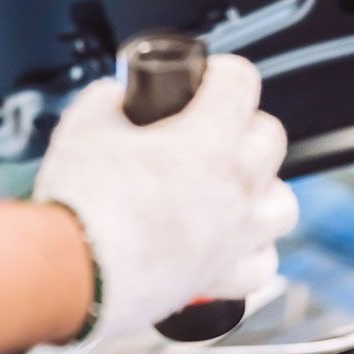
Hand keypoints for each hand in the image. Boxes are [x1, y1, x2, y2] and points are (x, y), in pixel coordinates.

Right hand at [33, 54, 297, 341]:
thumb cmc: (80, 205)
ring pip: (283, 204)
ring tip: (231, 189)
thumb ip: (109, 101)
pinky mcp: (221, 279)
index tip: (204, 82)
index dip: (220, 73)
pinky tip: (229, 244)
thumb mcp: (85, 125)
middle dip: (243, 126)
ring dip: (263, 190)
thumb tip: (117, 98)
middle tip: (209, 132)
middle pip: (271, 138)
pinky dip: (253, 252)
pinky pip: (263, 265)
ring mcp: (235, 237)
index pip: (241, 82)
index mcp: (209, 141)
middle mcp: (235, 188)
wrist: (71, 272)